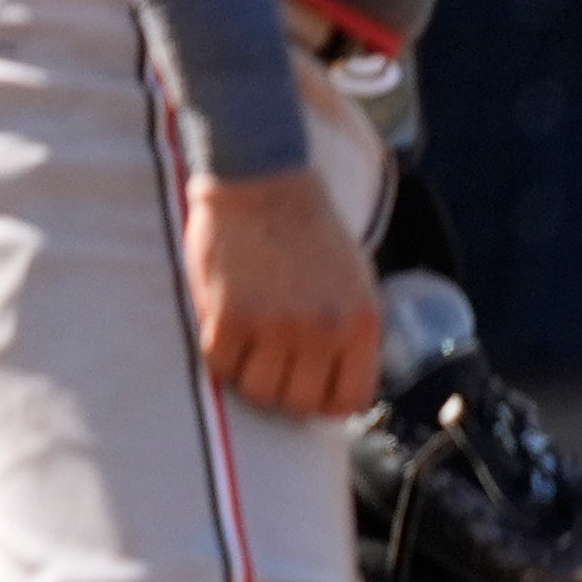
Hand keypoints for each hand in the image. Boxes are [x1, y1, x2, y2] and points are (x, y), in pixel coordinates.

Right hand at [184, 168, 382, 417]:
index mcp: (363, 323)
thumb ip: (349, 335)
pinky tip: (222, 324)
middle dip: (280, 388)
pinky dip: (217, 353)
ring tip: (246, 340)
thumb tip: (336, 389)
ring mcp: (278, 325)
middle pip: (296, 403)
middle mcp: (326, 329)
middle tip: (267, 359)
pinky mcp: (231, 316)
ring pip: (256, 390)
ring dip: (246, 373)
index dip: (322, 401)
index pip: (348, 401)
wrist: (263, 179)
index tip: (305, 385)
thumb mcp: (355, 284)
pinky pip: (219, 365)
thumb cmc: (308, 233)